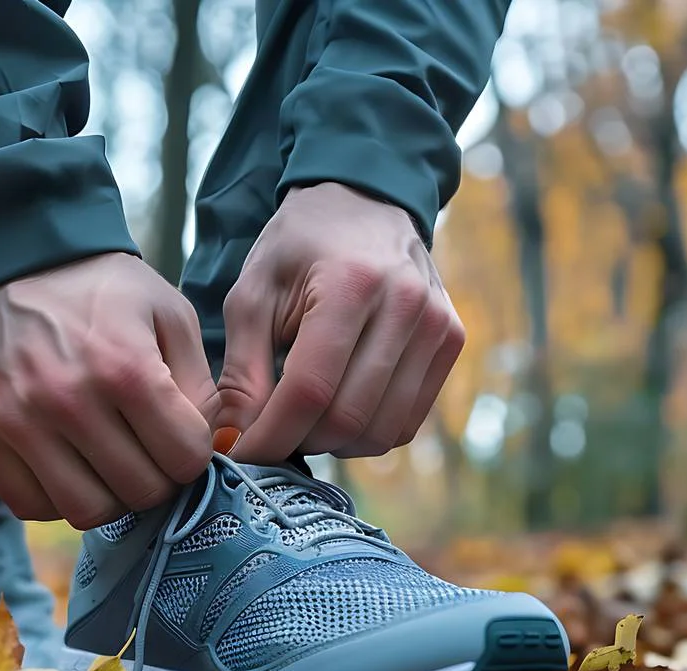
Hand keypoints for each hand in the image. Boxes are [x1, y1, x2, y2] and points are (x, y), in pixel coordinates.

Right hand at [0, 253, 217, 528]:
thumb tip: (212, 450)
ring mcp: (16, 420)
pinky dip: (56, 498)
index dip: (193, 454)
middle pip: (139, 492)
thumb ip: (200, 386)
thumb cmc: (101, 287)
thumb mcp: (170, 314)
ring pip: (85, 511)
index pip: (184, 460)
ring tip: (110, 463)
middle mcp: (68, 400)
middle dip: (157, 478)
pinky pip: (29, 504)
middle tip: (149, 451)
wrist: (13, 252)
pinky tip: (68, 465)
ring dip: (110, 496)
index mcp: (125, 368)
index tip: (181, 436)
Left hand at [216, 183, 465, 462]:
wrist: (363, 201)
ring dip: (333, 443)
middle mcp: (405, 305)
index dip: (271, 435)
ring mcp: (437, 326)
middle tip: (266, 434)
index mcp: (350, 284)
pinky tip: (337, 408)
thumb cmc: (297, 247)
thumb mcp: (252, 295)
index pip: (310, 390)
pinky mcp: (451, 342)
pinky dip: (367, 432)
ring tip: (300, 419)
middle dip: (299, 442)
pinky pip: (407, 422)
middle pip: (349, 417)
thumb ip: (242, 371)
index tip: (239, 453)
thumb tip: (235, 442)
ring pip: (381, 430)